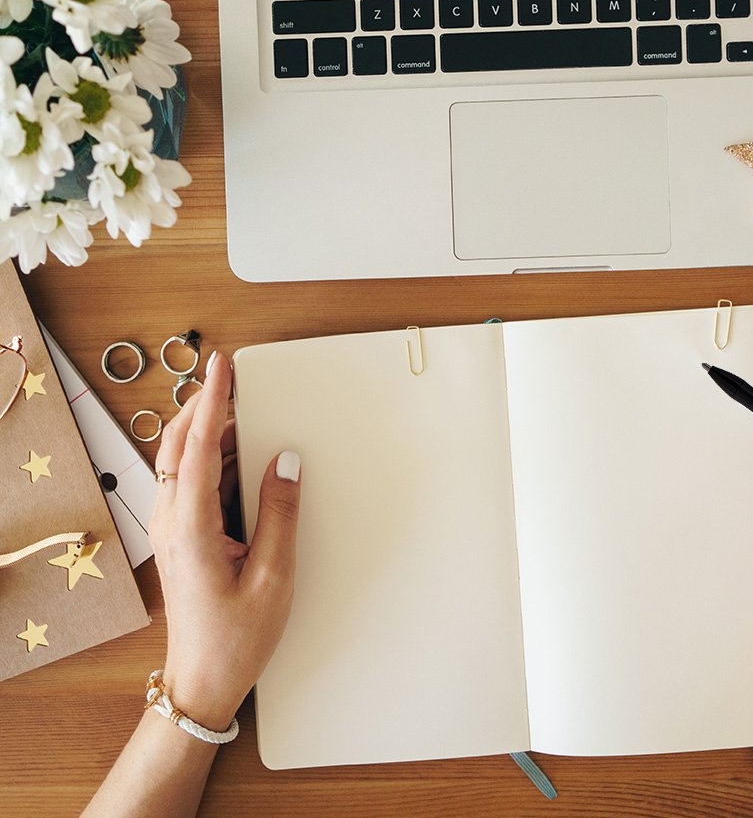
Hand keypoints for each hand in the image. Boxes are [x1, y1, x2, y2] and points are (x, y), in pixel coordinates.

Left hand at [148, 351, 301, 730]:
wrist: (203, 680)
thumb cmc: (235, 637)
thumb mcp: (273, 576)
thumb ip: (280, 514)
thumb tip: (285, 462)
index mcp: (191, 529)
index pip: (196, 449)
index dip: (212, 401)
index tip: (222, 368)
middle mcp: (171, 523)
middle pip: (176, 445)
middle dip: (202, 404)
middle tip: (229, 375)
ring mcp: (170, 529)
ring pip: (178, 461)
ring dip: (204, 429)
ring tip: (239, 406)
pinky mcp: (179, 536)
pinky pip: (187, 481)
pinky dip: (207, 455)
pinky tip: (235, 452)